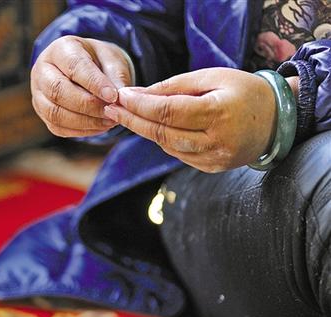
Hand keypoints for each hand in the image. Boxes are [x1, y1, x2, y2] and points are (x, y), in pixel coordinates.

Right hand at [31, 36, 133, 136]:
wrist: (85, 71)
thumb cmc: (98, 62)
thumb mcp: (112, 60)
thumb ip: (116, 76)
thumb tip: (120, 99)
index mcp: (60, 49)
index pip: (73, 66)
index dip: (93, 83)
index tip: (113, 96)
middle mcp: (42, 71)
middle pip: (58, 91)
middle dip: (87, 105)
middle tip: (111, 111)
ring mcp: (38, 94)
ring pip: (55, 113)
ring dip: (84, 121)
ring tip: (108, 121)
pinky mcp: (42, 113)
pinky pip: (57, 127)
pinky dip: (81, 130)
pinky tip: (99, 126)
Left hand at [103, 67, 279, 172]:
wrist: (277, 119)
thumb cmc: (242, 91)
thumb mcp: (212, 77)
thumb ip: (174, 86)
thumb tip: (138, 94)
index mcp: (218, 113)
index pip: (168, 112)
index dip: (139, 106)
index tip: (120, 97)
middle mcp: (216, 141)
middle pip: (162, 133)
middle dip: (132, 120)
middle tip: (110, 109)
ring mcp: (214, 158)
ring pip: (167, 146)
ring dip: (144, 131)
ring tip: (125, 115)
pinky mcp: (212, 168)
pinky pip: (178, 154)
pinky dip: (163, 140)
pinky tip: (154, 128)